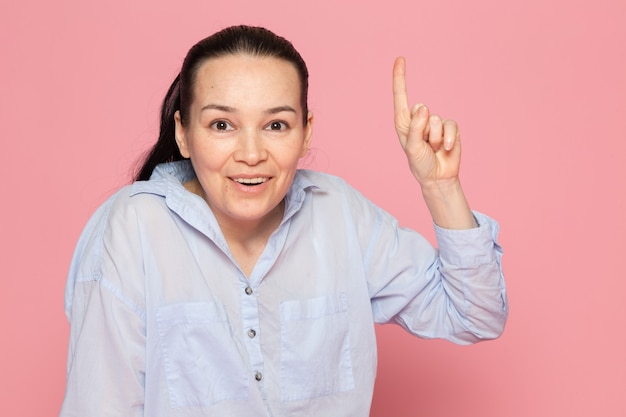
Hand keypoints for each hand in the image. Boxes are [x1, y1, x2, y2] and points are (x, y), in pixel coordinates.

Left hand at [393, 56, 460, 186]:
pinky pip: (450, 125)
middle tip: (424, 145)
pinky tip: (446, 149)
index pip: (401, 96)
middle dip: (423, 130)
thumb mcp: (412, 147)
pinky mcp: (450, 127)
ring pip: (436, 120)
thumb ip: (416, 127)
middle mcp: (419, 119)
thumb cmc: (420, 163)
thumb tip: (424, 107)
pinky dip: (448, 139)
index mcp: (404, 122)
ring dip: (435, 138)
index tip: (400, 58)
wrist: (438, 177)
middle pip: (422, 109)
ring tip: (433, 149)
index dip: (400, 77)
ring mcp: (435, 122)